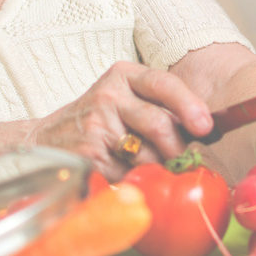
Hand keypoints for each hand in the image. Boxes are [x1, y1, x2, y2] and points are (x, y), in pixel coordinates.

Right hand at [30, 61, 212, 178]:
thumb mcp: (126, 99)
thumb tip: (209, 129)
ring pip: (146, 155)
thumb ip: (162, 107)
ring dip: (154, 167)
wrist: (45, 139)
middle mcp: (108, 95)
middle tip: (181, 159)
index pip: (164, 84)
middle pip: (158, 124)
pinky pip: (129, 175)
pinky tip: (122, 173)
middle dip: (177, 148)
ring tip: (142, 164)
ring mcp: (96, 126)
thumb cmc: (99, 120)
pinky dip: (134, 181)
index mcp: (123, 75)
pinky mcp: (89, 156)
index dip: (189, 105)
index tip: (206, 126)